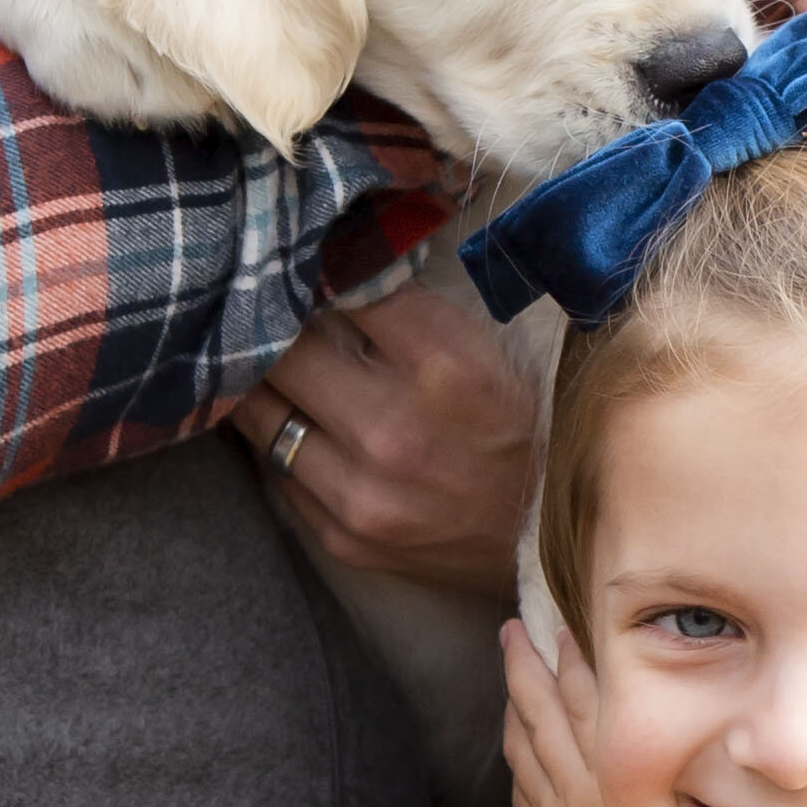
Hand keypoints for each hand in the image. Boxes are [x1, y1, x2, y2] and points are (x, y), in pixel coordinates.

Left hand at [237, 280, 534, 593]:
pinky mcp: (342, 538)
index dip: (320, 271)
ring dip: (260, 382)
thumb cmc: (518, 428)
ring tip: (269, 366)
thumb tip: (324, 267)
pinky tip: (297, 423)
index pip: (338, 286)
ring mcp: (362, 496)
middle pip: (280, 348)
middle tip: (272, 315)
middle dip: (274, 325)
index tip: (310, 268)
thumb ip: (404, 307)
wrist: (548, 539)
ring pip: (258, 413)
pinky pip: (275, 470)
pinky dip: (280, 439)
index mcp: (445, 368)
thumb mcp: (485, 349)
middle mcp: (395, 433)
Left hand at [502, 620, 674, 806]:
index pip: (587, 699)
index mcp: (615, 774)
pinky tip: (517, 746)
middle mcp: (576, 787)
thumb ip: (665, 769)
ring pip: (522, 748)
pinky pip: (521, 788)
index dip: (572, 659)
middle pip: (541, 712)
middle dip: (523, 666)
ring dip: (513, 706)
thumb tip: (655, 726)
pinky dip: (516, 757)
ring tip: (510, 676)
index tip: (562, 627)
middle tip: (511, 630)